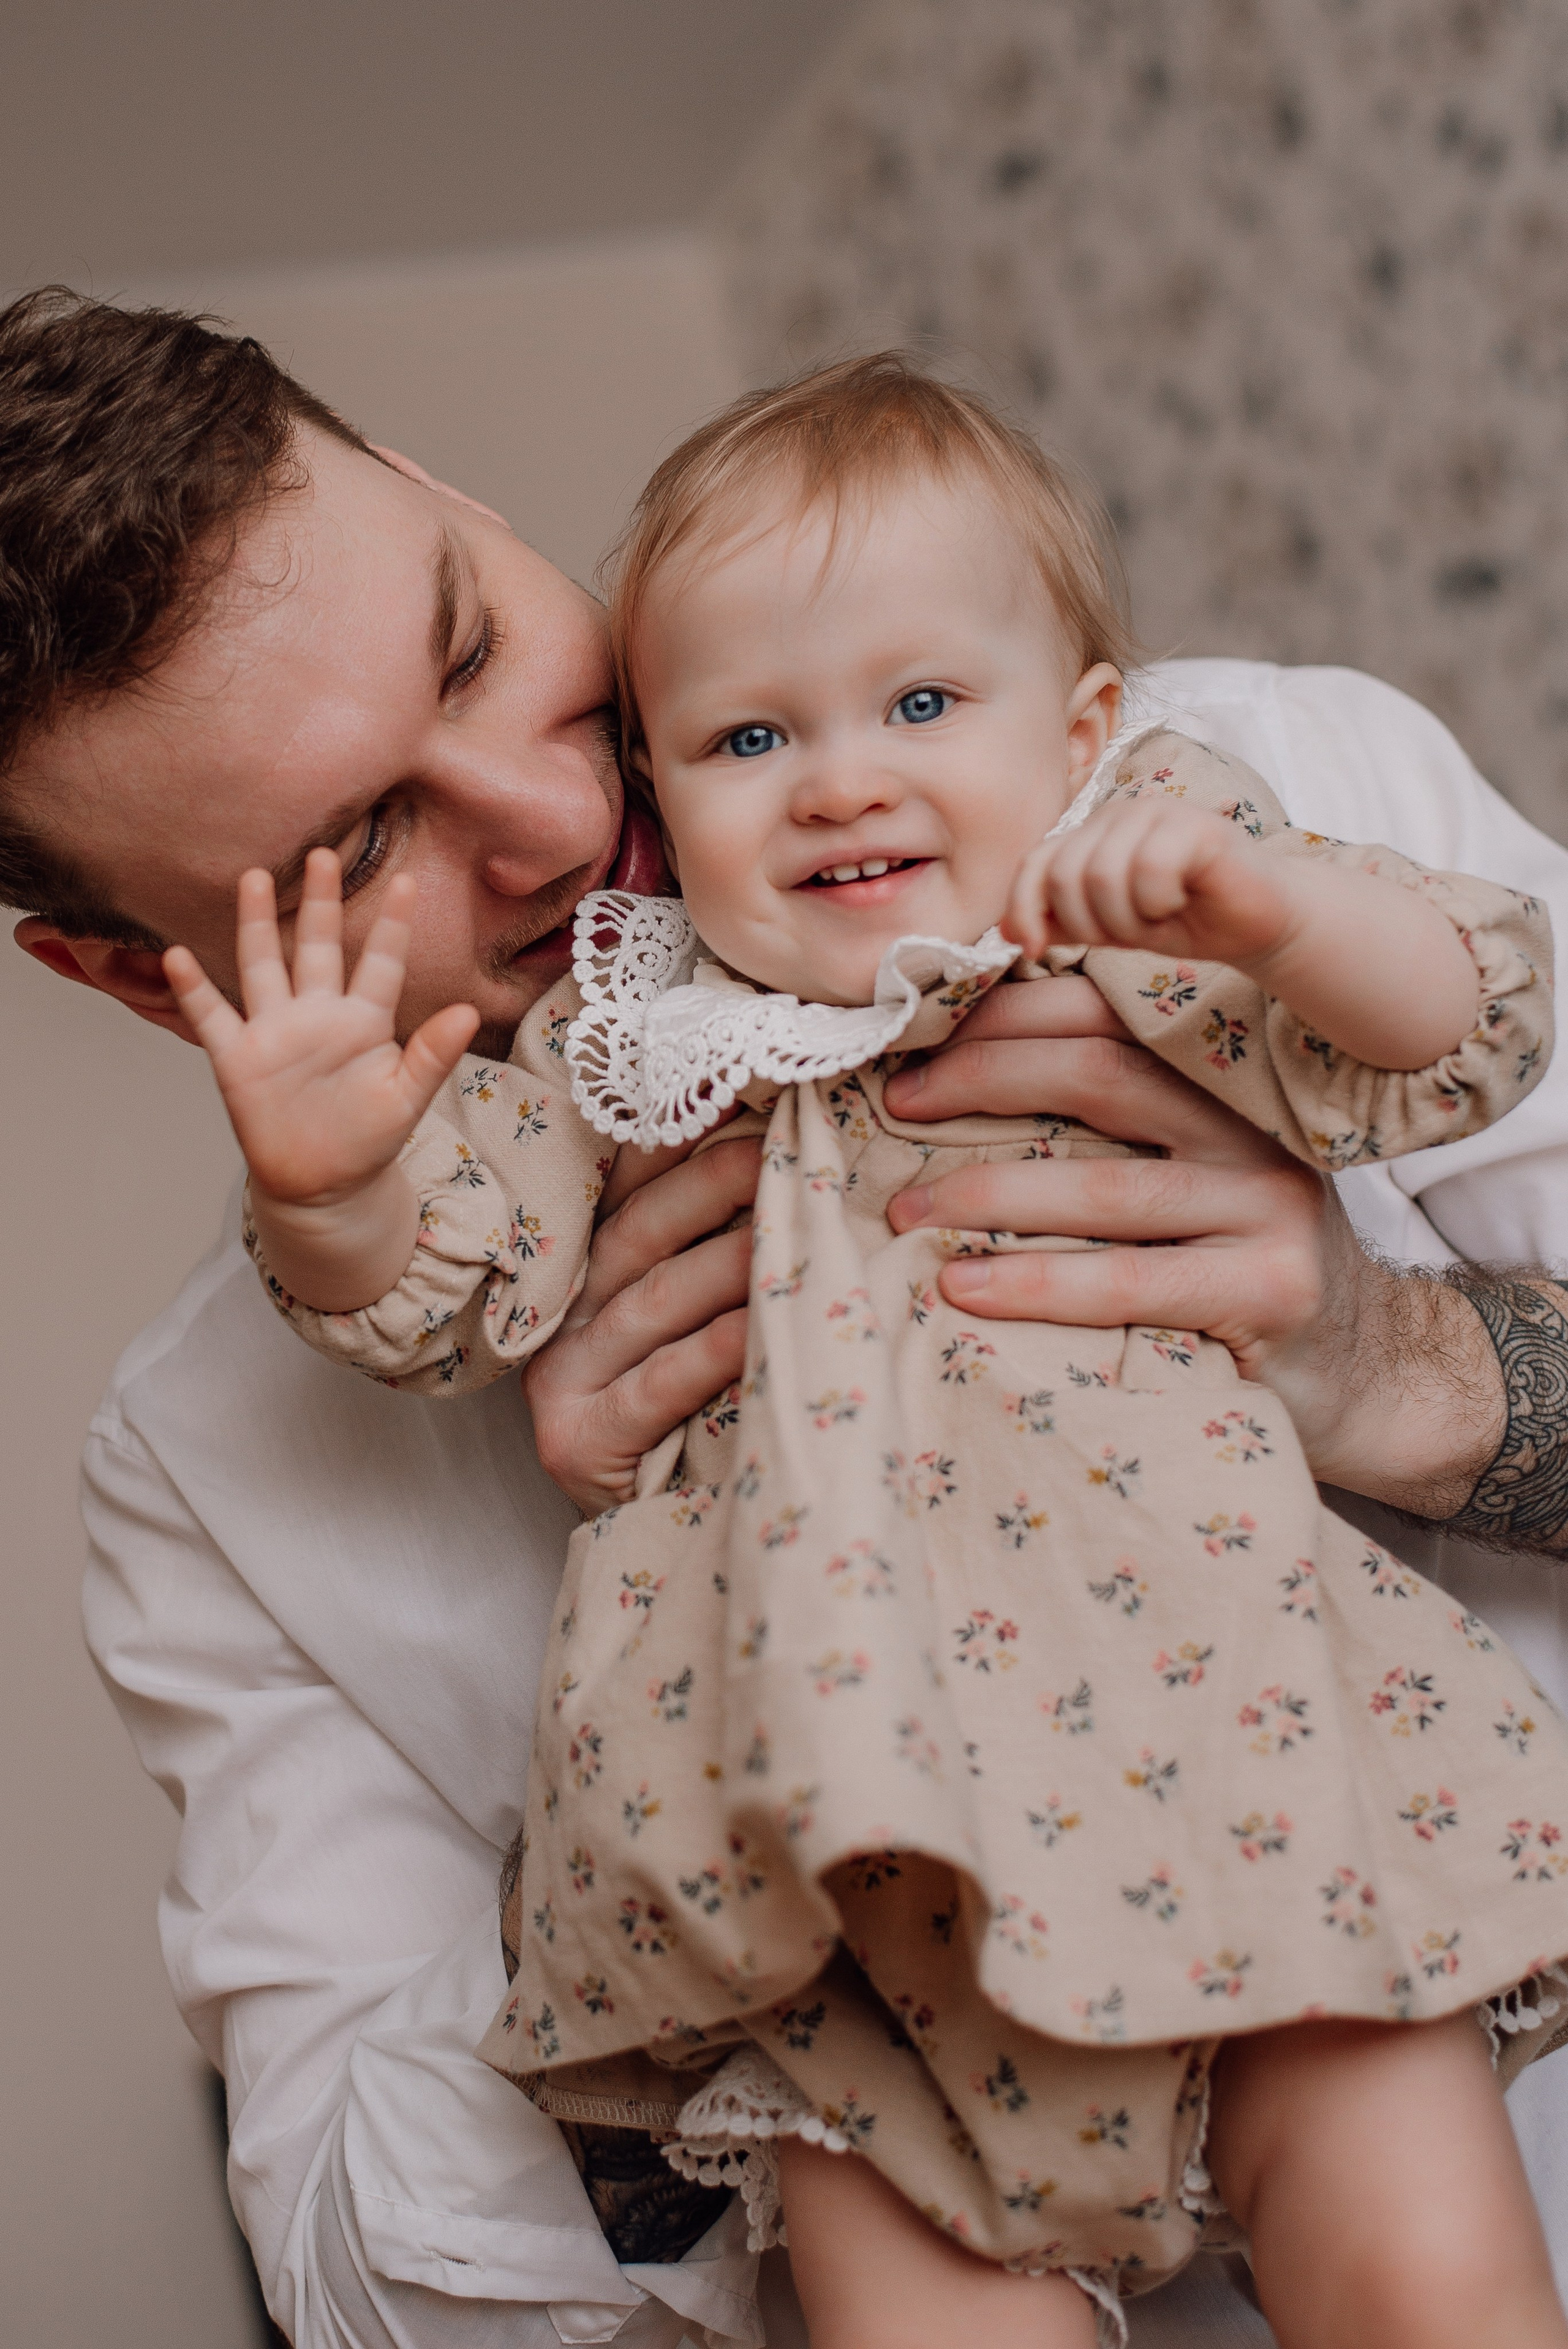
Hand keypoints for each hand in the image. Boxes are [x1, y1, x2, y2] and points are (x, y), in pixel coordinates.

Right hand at [164, 850, 479, 1307]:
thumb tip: (471, 1012)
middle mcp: (318, 1015)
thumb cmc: (368, 1138)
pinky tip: (178, 956)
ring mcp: (275, 1032)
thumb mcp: (408, 1098)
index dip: (392, 925)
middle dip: (320, 902)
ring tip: (254, 878)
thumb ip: (434, 1054)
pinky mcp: (237, 1059)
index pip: (380, 963)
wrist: (323, 1183)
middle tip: (324, 854)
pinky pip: (212, 1018)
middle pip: (317, 948)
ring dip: (256, 924)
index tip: (406, 881)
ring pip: (264, 966)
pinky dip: (194, 990)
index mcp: (365, 1021)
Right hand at [526, 1135, 761, 1513]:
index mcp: (585, 1279)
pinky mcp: (577, 1440)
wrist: (668, 1546)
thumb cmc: (698, 1426)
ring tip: (794, 1224)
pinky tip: (763, 1324)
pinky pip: (658, 1381)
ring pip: (652, 1301)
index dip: (676, 1142)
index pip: (626, 1194)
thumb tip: (789, 1163)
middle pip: (639, 1234)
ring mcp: (560, 1381)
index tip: (737, 1092)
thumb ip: (716, 1259)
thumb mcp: (701, 1329)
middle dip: (711, 1184)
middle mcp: (562, 1320)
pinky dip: (716, 1349)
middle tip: (780, 1146)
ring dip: (728, 1260)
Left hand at [882, 978, 1373, 1477]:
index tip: (912, 1048)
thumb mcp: (1182, 1169)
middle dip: (980, 1081)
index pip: (1105, 1015)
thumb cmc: (1229, 1259)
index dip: (1002, 1020)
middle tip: (895, 1108)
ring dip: (987, 1195)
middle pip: (1099, 1075)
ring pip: (1103, 1184)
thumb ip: (1106, 1118)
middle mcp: (1251, 1129)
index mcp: (1223, 1078)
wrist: (1356, 1366)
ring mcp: (1269, 1208)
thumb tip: (949, 1074)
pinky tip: (962, 1289)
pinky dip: (1035, 1284)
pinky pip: (1127, 1282)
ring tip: (905, 1208)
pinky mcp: (1268, 1290)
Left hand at [1004, 799, 1291, 966]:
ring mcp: (1156, 812)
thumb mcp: (1108, 927)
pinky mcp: (1195, 823)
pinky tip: (1182, 900)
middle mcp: (1118, 814)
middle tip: (1129, 935)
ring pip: (1103, 874)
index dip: (1023, 909)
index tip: (1033, 952)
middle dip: (1090, 923)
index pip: (1034, 864)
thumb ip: (1060, 922)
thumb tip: (1008, 932)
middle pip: (1065, 874)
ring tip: (1159, 917)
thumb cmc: (1182, 920)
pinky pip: (1149, 869)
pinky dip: (1160, 902)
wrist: (1252, 924)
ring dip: (1129, 918)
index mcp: (1091, 835)